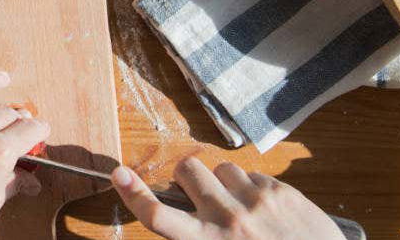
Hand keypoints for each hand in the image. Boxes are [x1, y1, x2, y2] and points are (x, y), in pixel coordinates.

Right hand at [111, 158, 342, 239]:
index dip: (134, 193)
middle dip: (187, 177)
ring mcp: (256, 201)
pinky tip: (263, 209)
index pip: (159, 216)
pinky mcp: (280, 191)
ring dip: (222, 182)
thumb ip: (197, 238)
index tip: (118, 174)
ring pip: (220, 168)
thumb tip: (178, 217)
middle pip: (187, 171)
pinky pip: (251, 174)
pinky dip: (251, 187)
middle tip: (199, 194)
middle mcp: (229, 219)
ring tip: (238, 204)